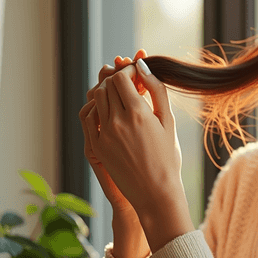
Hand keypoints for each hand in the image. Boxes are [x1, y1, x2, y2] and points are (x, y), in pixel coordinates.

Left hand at [90, 52, 184, 217]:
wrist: (155, 192)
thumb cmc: (168, 156)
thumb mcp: (168, 120)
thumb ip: (157, 89)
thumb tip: (143, 66)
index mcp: (138, 113)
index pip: (121, 77)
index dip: (129, 71)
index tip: (138, 75)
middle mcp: (117, 121)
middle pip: (107, 85)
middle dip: (118, 79)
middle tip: (130, 84)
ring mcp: (103, 134)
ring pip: (96, 99)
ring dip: (107, 92)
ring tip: (122, 97)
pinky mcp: (95, 146)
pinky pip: (89, 117)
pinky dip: (98, 108)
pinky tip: (111, 112)